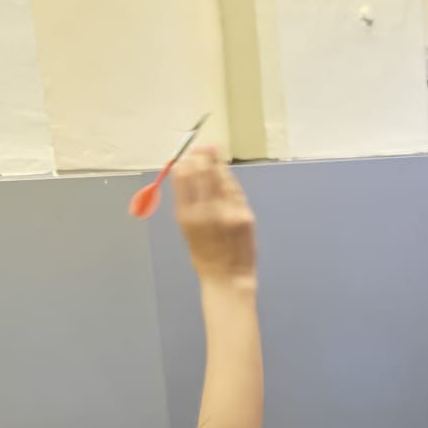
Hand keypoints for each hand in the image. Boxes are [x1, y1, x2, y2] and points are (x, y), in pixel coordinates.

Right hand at [172, 146, 256, 284]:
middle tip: (204, 148)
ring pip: (221, 176)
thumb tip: (186, 172)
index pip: (183, 176)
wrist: (228, 279)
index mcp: (186, 215)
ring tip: (213, 152)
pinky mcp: (244, 214)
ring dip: (217, 163)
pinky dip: (229, 181)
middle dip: (203, 156)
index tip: (188, 155)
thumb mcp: (187, 229)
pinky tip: (225, 175)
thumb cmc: (205, 255)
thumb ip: (188, 202)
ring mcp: (227, 211)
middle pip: (203, 171)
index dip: (186, 162)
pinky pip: (235, 190)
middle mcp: (205, 210)